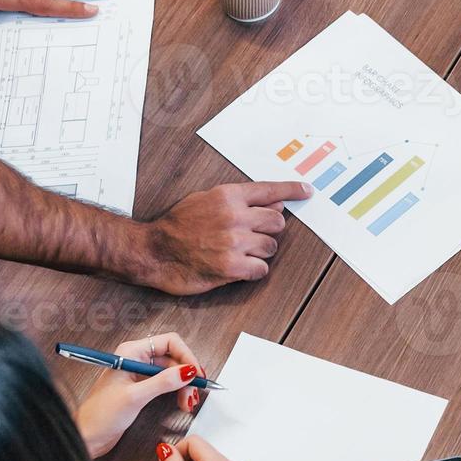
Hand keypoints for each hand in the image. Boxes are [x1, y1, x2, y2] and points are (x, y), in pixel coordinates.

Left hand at [75, 332, 206, 458]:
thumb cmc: (100, 416)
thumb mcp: (135, 397)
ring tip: (187, 402)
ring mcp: (140, 374)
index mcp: (131, 352)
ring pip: (172, 372)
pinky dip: (177, 392)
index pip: (169, 342)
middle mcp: (137, 359)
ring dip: (184, 386)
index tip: (196, 372)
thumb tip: (187, 371)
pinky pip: (166, 384)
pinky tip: (181, 402)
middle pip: (173, 358)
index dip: (186, 355)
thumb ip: (162, 382)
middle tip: (193, 392)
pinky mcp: (142, 388)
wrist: (87, 437)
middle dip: (186, 375)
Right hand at [138, 181, 312, 294]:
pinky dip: (253, 270)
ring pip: (271, 246)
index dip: (292, 190)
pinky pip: (261, 269)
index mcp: (228, 196)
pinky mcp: (232, 267)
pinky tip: (238, 268)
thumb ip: (238, 201)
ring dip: (260, 252)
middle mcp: (235, 216)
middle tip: (255, 236)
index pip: (269, 190)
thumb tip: (273, 204)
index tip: (306, 191)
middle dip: (270, 230)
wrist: (154, 250)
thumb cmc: (178, 225)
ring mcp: (234, 242)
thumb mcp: (205, 200)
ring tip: (239, 252)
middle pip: (277, 221)